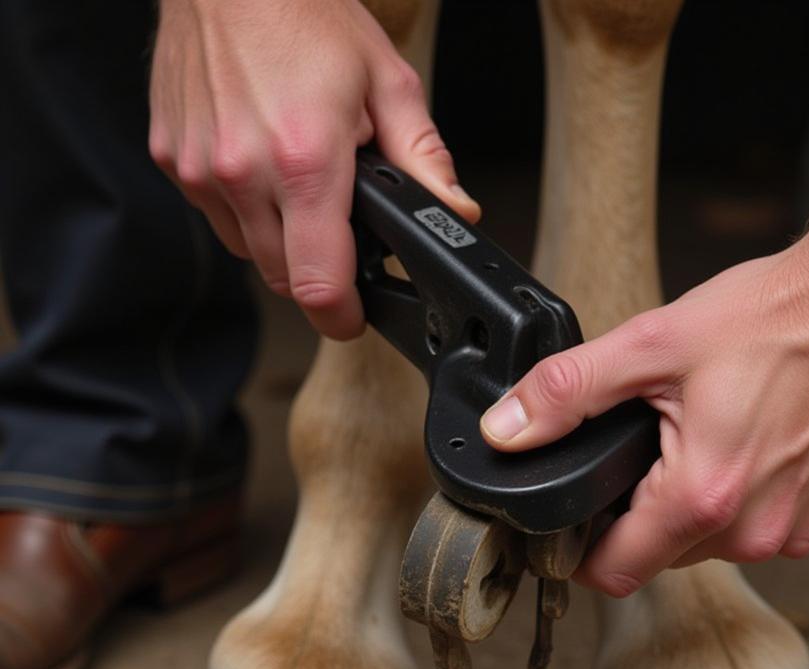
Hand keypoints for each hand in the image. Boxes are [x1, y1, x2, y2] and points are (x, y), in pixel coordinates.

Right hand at [149, 0, 478, 338]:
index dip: (342, 316)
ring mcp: (199, 168)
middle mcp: (243, 171)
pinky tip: (261, 162)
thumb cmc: (304, 13)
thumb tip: (456, 214)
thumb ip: (425, 161)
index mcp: (306, 160)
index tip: (355, 316)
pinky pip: (217, 216)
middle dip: (318, 273)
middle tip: (340, 230)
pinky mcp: (170, 159)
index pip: (318, 284)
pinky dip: (244, 208)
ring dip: (280, 240)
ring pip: (250, 252)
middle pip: (284, 280)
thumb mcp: (388, 82)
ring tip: (300, 183)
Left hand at [479, 239, 808, 596]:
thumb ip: (565, 394)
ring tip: (700, 436)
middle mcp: (757, 530)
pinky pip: (765, 526)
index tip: (574, 524)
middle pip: (663, 557)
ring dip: (694, 507)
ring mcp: (799, 527)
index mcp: (704, 498)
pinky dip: (747, 497)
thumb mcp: (650, 345)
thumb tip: (504, 430)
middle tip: (643, 451)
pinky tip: (753, 442)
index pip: (614, 574)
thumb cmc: (777, 316)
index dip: (580, 554)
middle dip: (639, 518)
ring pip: (714, 544)